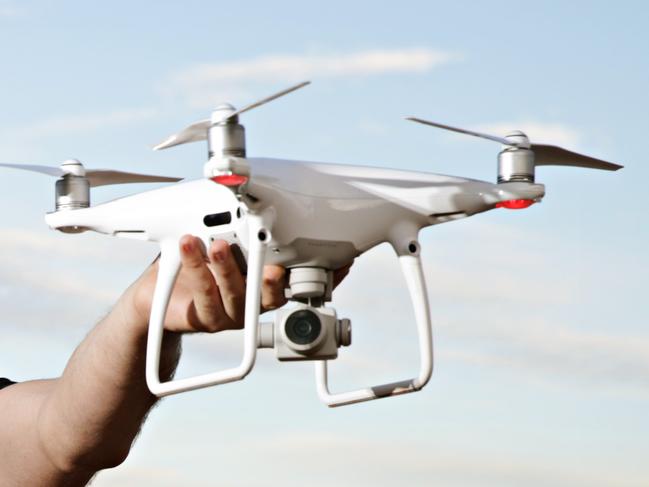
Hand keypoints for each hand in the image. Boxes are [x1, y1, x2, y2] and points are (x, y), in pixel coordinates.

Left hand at [129, 235, 350, 333]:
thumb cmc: (200, 261)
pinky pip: (204, 293)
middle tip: (272, 266)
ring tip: (216, 246)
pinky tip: (189, 246)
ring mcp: (231, 311)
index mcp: (268, 282)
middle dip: (272, 280)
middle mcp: (255, 300)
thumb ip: (241, 217)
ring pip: (236, 294)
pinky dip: (196, 268)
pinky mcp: (205, 317)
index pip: (301, 279)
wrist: (161, 296)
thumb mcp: (223, 235)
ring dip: (227, 268)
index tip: (336, 262)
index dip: (323, 274)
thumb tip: (246, 177)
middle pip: (273, 295)